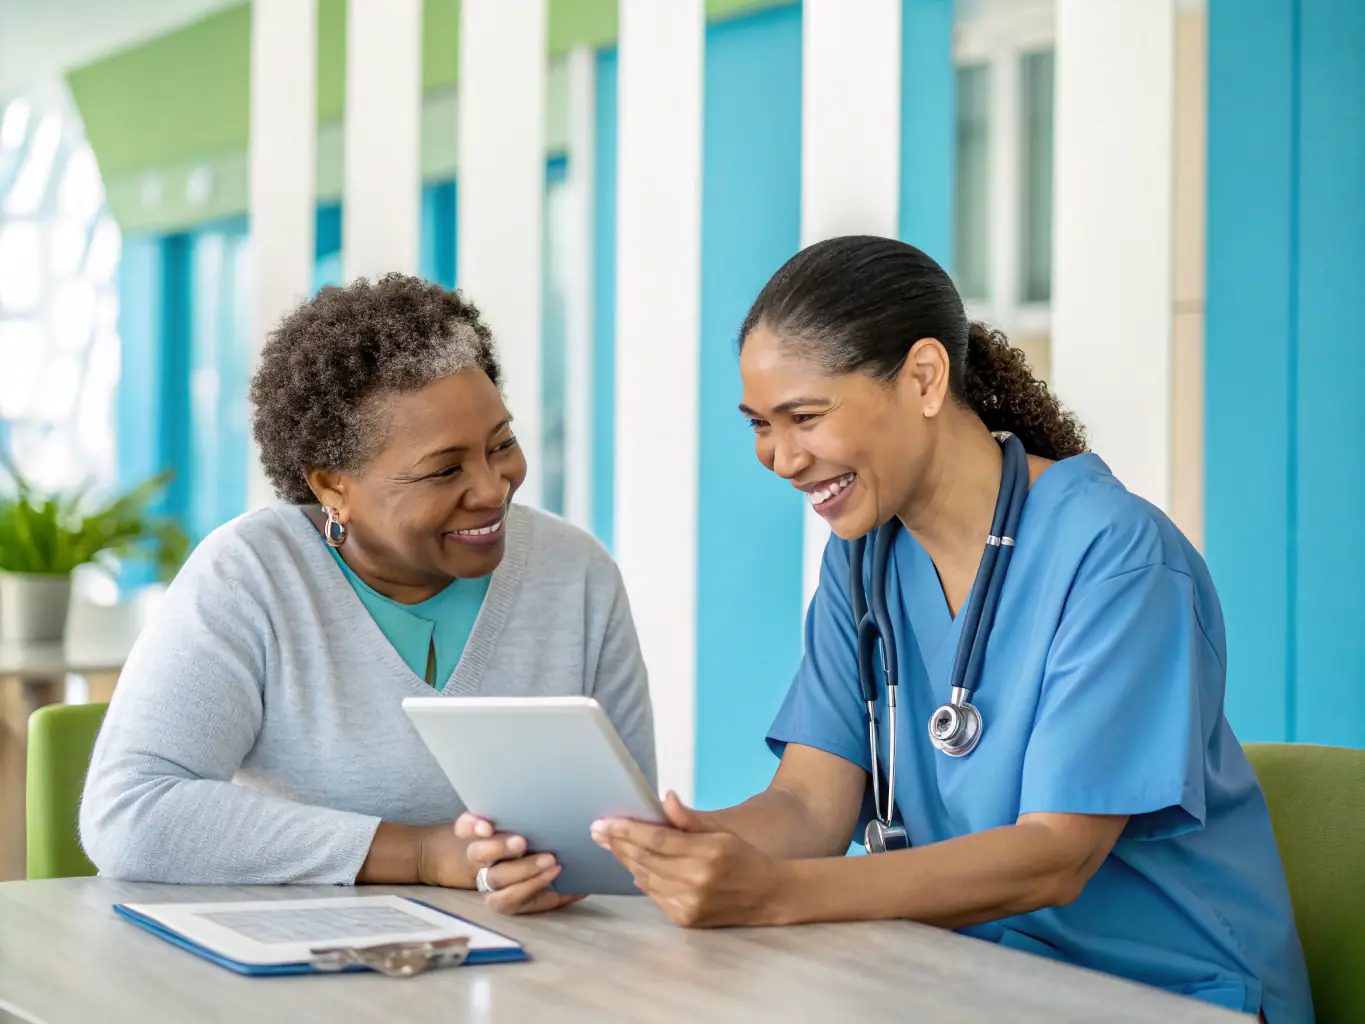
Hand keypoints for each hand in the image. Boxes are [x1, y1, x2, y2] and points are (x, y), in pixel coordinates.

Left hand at [453, 813, 585, 915]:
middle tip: (549, 857)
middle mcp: (488, 873)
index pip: (507, 901)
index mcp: (503, 894)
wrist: (497, 844)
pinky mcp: (469, 829)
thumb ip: (560, 892)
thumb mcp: (546, 887)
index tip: (557, 870)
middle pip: (496, 879)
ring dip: (500, 849)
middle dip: (523, 870)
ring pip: (478, 855)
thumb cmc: (532, 866)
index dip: (529, 888)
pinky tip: (487, 825)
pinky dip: (472, 826)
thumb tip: (583, 888)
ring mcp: (477, 851)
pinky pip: (463, 828)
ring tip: (522, 841)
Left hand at [590, 792, 791, 927]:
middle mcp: (695, 880)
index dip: (626, 829)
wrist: (768, 896)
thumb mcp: (722, 831)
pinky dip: (642, 880)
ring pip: (645, 877)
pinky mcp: (685, 919)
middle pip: (645, 858)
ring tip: (612, 845)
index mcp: (706, 852)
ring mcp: (689, 903)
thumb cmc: (743, 857)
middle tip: (597, 831)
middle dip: (618, 843)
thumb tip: (665, 798)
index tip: (604, 822)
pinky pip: (654, 896)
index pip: (656, 838)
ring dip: (626, 860)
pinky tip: (634, 868)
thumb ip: (690, 818)